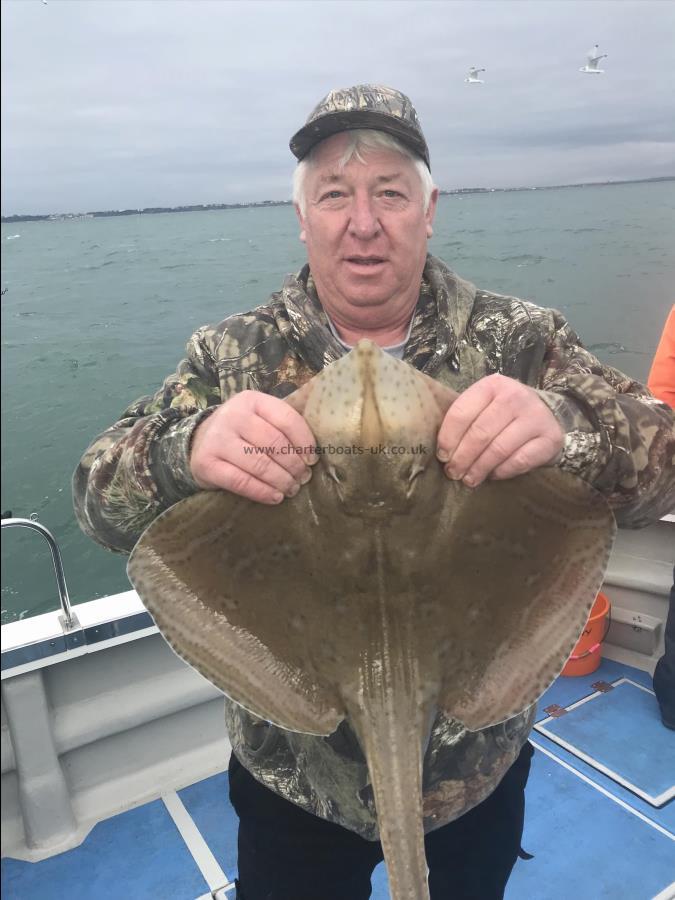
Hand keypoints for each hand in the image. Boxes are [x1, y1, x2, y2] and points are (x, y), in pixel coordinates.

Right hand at [190, 391, 316, 503]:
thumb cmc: (244, 431)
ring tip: (292, 489)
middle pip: (274, 443)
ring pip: (259, 464)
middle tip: (304, 478)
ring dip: (281, 481)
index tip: (313, 460)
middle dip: (294, 465)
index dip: (304, 442)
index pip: (287, 419)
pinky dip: (262, 492)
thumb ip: (289, 416)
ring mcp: (217, 439)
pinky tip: (275, 497)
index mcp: (252, 400)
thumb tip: (326, 406)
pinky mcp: (206, 463)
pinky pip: (241, 482)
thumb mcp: (262, 416)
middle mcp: (233, 415)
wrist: (200, 443)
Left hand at [436, 374, 563, 486]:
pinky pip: (519, 461)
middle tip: (453, 473)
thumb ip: (465, 420)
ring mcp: (536, 417)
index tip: (442, 456)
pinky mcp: (550, 438)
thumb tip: (443, 452)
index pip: (462, 412)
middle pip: (480, 433)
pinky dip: (502, 471)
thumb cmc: (504, 413)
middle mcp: (515, 396)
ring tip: (469, 479)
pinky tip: (492, 475)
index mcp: (492, 385)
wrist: (546, 415)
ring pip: (499, 449)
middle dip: (462, 457)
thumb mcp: (484, 406)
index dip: (448, 438)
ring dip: (480, 468)